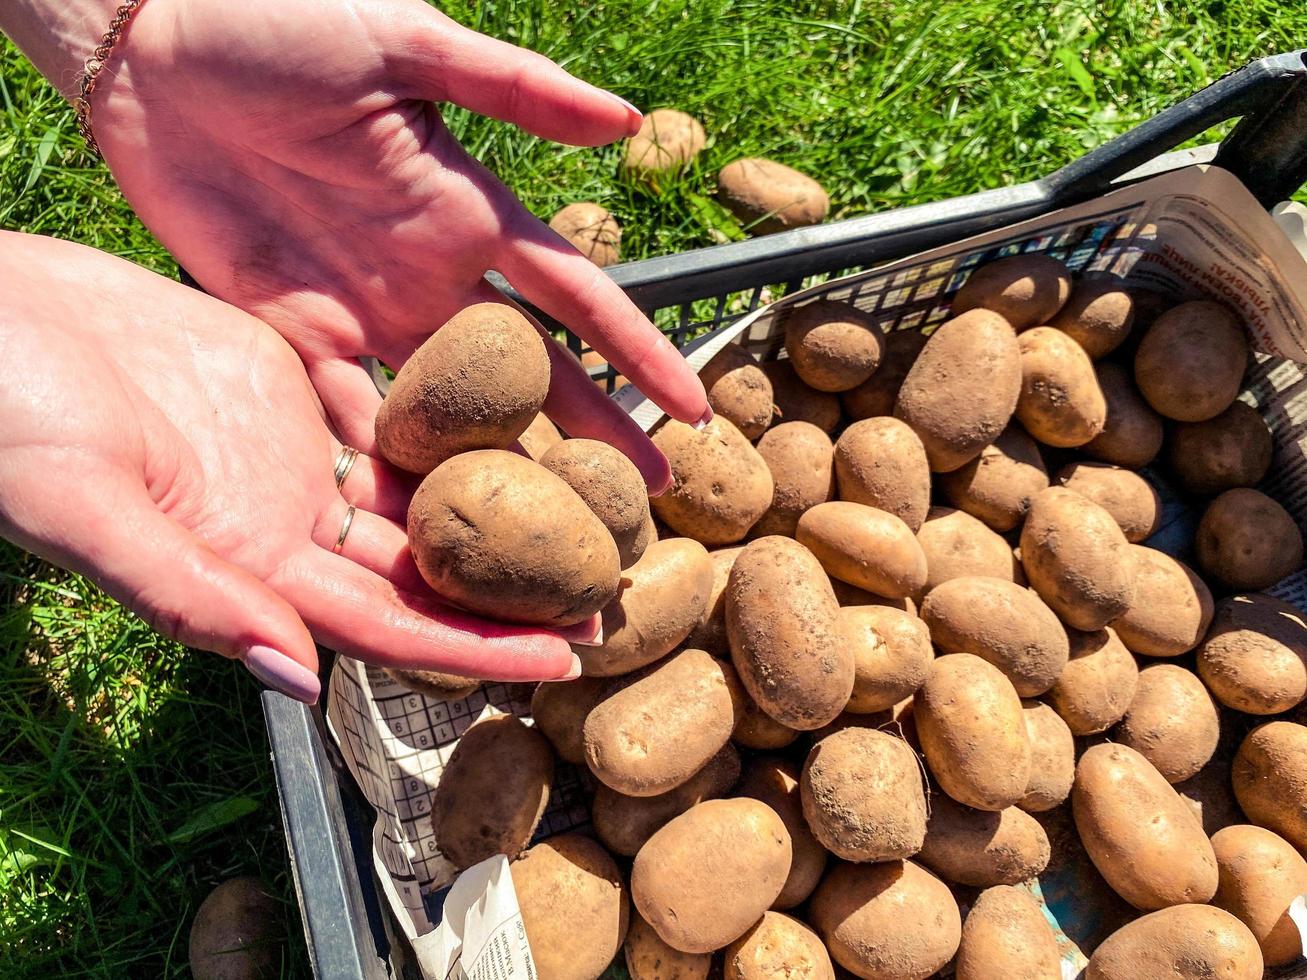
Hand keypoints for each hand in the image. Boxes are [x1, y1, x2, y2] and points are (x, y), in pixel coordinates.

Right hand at [0, 233, 589, 702]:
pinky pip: (392, 406)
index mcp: (249, 570)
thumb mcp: (83, 508)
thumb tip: (295, 675)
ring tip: (590, 499)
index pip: (388, 626)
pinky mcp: (294, 378)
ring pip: (420, 488)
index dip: (476, 648)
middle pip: (425, 568)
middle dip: (513, 585)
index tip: (566, 655)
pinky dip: (454, 414)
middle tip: (612, 586)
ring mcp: (294, 451)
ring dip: (497, 498)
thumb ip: (186, 594)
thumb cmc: (3, 419)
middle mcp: (286, 522)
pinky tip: (523, 404)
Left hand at [83, 0, 707, 484]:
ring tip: (530, 539)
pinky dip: (377, 464)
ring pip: (446, 408)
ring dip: (489, 469)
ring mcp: (365, 310)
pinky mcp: (290, 327)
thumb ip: (513, 88)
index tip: (693, 413)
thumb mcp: (407, 41)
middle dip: (588, 438)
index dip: (639, 354)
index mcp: (473, 210)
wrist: (150, 37)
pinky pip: (343, 409)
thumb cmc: (282, 16)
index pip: (578, 297)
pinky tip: (411, 520)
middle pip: (528, 374)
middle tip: (633, 507)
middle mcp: (433, 274)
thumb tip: (628, 123)